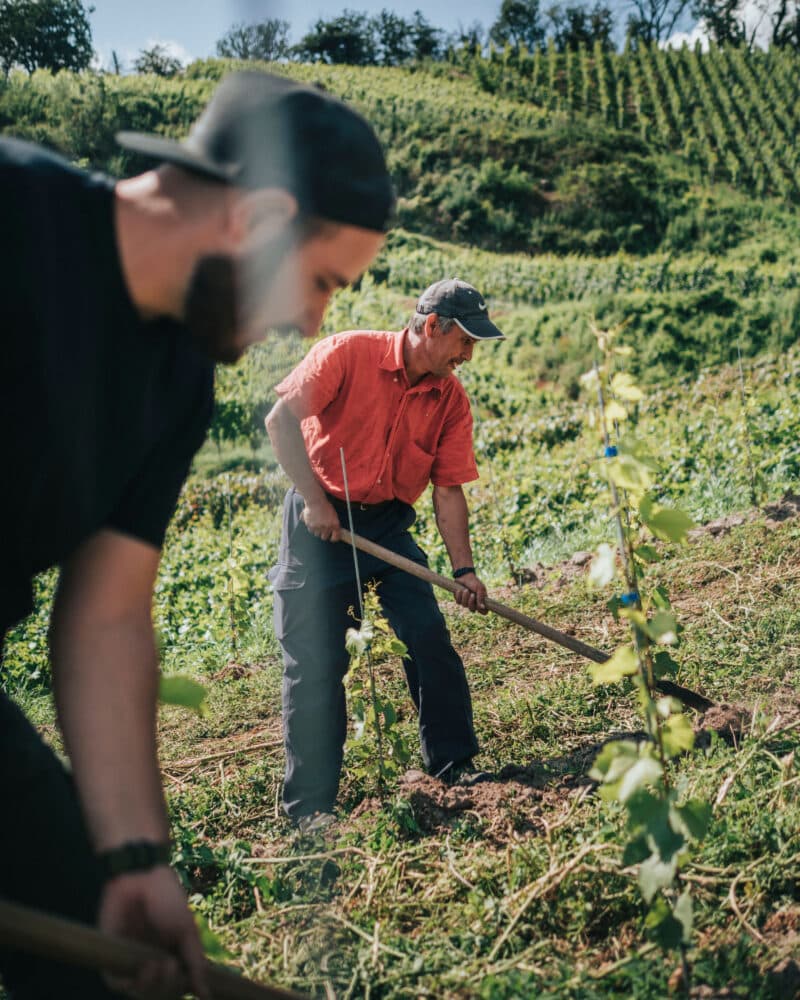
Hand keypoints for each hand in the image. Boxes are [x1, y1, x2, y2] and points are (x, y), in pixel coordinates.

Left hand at [98, 866, 207, 999]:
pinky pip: (115, 981)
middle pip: (156, 992)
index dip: (180, 987)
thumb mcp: (187, 931)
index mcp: (169, 954)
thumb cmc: (168, 899)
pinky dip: (129, 983)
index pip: (174, 985)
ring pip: (137, 990)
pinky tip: (145, 969)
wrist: (142, 876)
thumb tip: (205, 995)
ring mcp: (130, 958)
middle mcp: (150, 959)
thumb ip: (195, 963)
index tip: (188, 980)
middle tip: (171, 967)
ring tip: (160, 966)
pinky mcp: (110, 954)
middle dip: (166, 986)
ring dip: (150, 986)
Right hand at [301, 497, 341, 541]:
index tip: (332, 538)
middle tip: (323, 529)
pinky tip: (312, 521)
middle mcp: (327, 527)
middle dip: (324, 534)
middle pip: (324, 537)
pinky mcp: (310, 526)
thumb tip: (334, 531)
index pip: (335, 537)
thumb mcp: (333, 515)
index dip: (334, 538)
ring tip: (317, 523)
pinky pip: (310, 530)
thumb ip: (334, 524)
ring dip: (317, 531)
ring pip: (317, 534)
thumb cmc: (325, 506)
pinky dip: (311, 527)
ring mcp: (318, 527)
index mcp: (334, 524)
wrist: (316, 501)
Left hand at [454, 572, 487, 613]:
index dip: (482, 611)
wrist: (464, 576)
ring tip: (465, 590)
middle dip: (471, 602)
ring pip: (464, 606)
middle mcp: (474, 603)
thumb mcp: (480, 588)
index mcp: (481, 601)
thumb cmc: (474, 582)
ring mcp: (466, 602)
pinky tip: (459, 590)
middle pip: (472, 610)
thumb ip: (481, 598)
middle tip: (472, 594)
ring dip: (465, 597)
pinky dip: (458, 596)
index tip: (479, 605)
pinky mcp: (459, 599)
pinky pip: (458, 602)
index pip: (484, 612)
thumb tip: (482, 607)